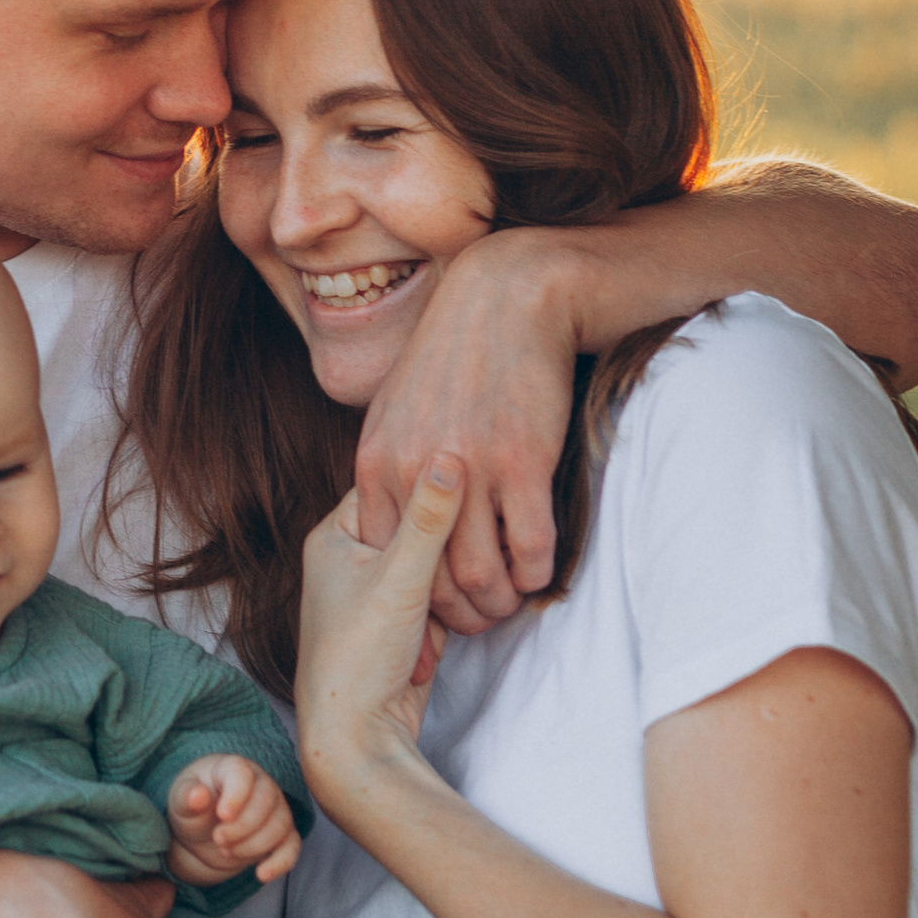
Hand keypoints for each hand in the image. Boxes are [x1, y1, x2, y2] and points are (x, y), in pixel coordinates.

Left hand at [166, 753, 300, 888]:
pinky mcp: (281, 836)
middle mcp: (261, 784)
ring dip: (254, 844)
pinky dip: (281, 862)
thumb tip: (197, 795)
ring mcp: (275, 810)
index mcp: (233, 768)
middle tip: (218, 839)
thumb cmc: (193, 809)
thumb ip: (187, 797)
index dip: (236, 796)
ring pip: (280, 825)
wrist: (201, 833)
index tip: (221, 816)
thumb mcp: (181, 802)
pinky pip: (292, 847)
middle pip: (267, 800)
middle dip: (243, 826)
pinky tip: (261, 875)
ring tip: (225, 851)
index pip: (243, 774)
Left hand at [295, 456, 461, 819]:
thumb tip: (451, 453)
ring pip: (431, 561)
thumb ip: (430, 518)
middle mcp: (349, 559)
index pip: (393, 486)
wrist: (357, 735)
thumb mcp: (400, 577)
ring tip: (464, 584)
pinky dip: (452, 606)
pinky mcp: (400, 622)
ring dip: (454, 577)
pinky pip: (437, 594)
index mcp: (334, 536)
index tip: (476, 472)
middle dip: (449, 539)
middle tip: (482, 532)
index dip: (434, 484)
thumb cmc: (360, 655)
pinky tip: (461, 618)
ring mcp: (374, 592)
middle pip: (416, 525)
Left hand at [352, 234, 577, 631]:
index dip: (410, 596)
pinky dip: (538, 571)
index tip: (434, 612)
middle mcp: (414, 473)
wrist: (504, 299)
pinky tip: (542, 570)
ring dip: (502, 601)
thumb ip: (389, 469)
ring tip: (513, 600)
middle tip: (483, 618)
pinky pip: (532, 545)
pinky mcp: (523, 461)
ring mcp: (470, 470)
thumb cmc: (452, 358)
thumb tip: (390, 524)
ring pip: (483, 574)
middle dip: (461, 614)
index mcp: (375, 464)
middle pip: (433, 580)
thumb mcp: (395, 411)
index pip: (383, 561)